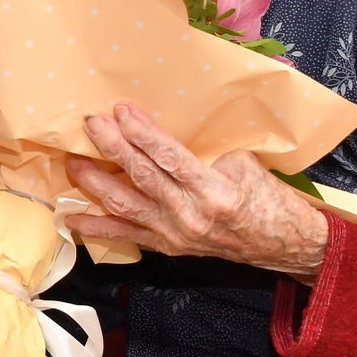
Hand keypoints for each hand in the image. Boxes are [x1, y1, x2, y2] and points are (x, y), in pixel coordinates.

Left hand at [65, 102, 328, 281]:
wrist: (285, 246)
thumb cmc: (269, 200)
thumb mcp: (245, 164)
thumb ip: (204, 150)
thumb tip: (163, 131)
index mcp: (214, 192)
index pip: (169, 157)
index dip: (142, 132)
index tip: (121, 109)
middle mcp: (191, 216)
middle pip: (142, 176)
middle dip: (112, 146)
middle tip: (91, 122)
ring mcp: (176, 234)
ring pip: (125, 205)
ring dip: (94, 182)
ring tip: (73, 160)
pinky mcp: (168, 246)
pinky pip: (126, 236)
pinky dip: (96, 227)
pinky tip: (70, 216)